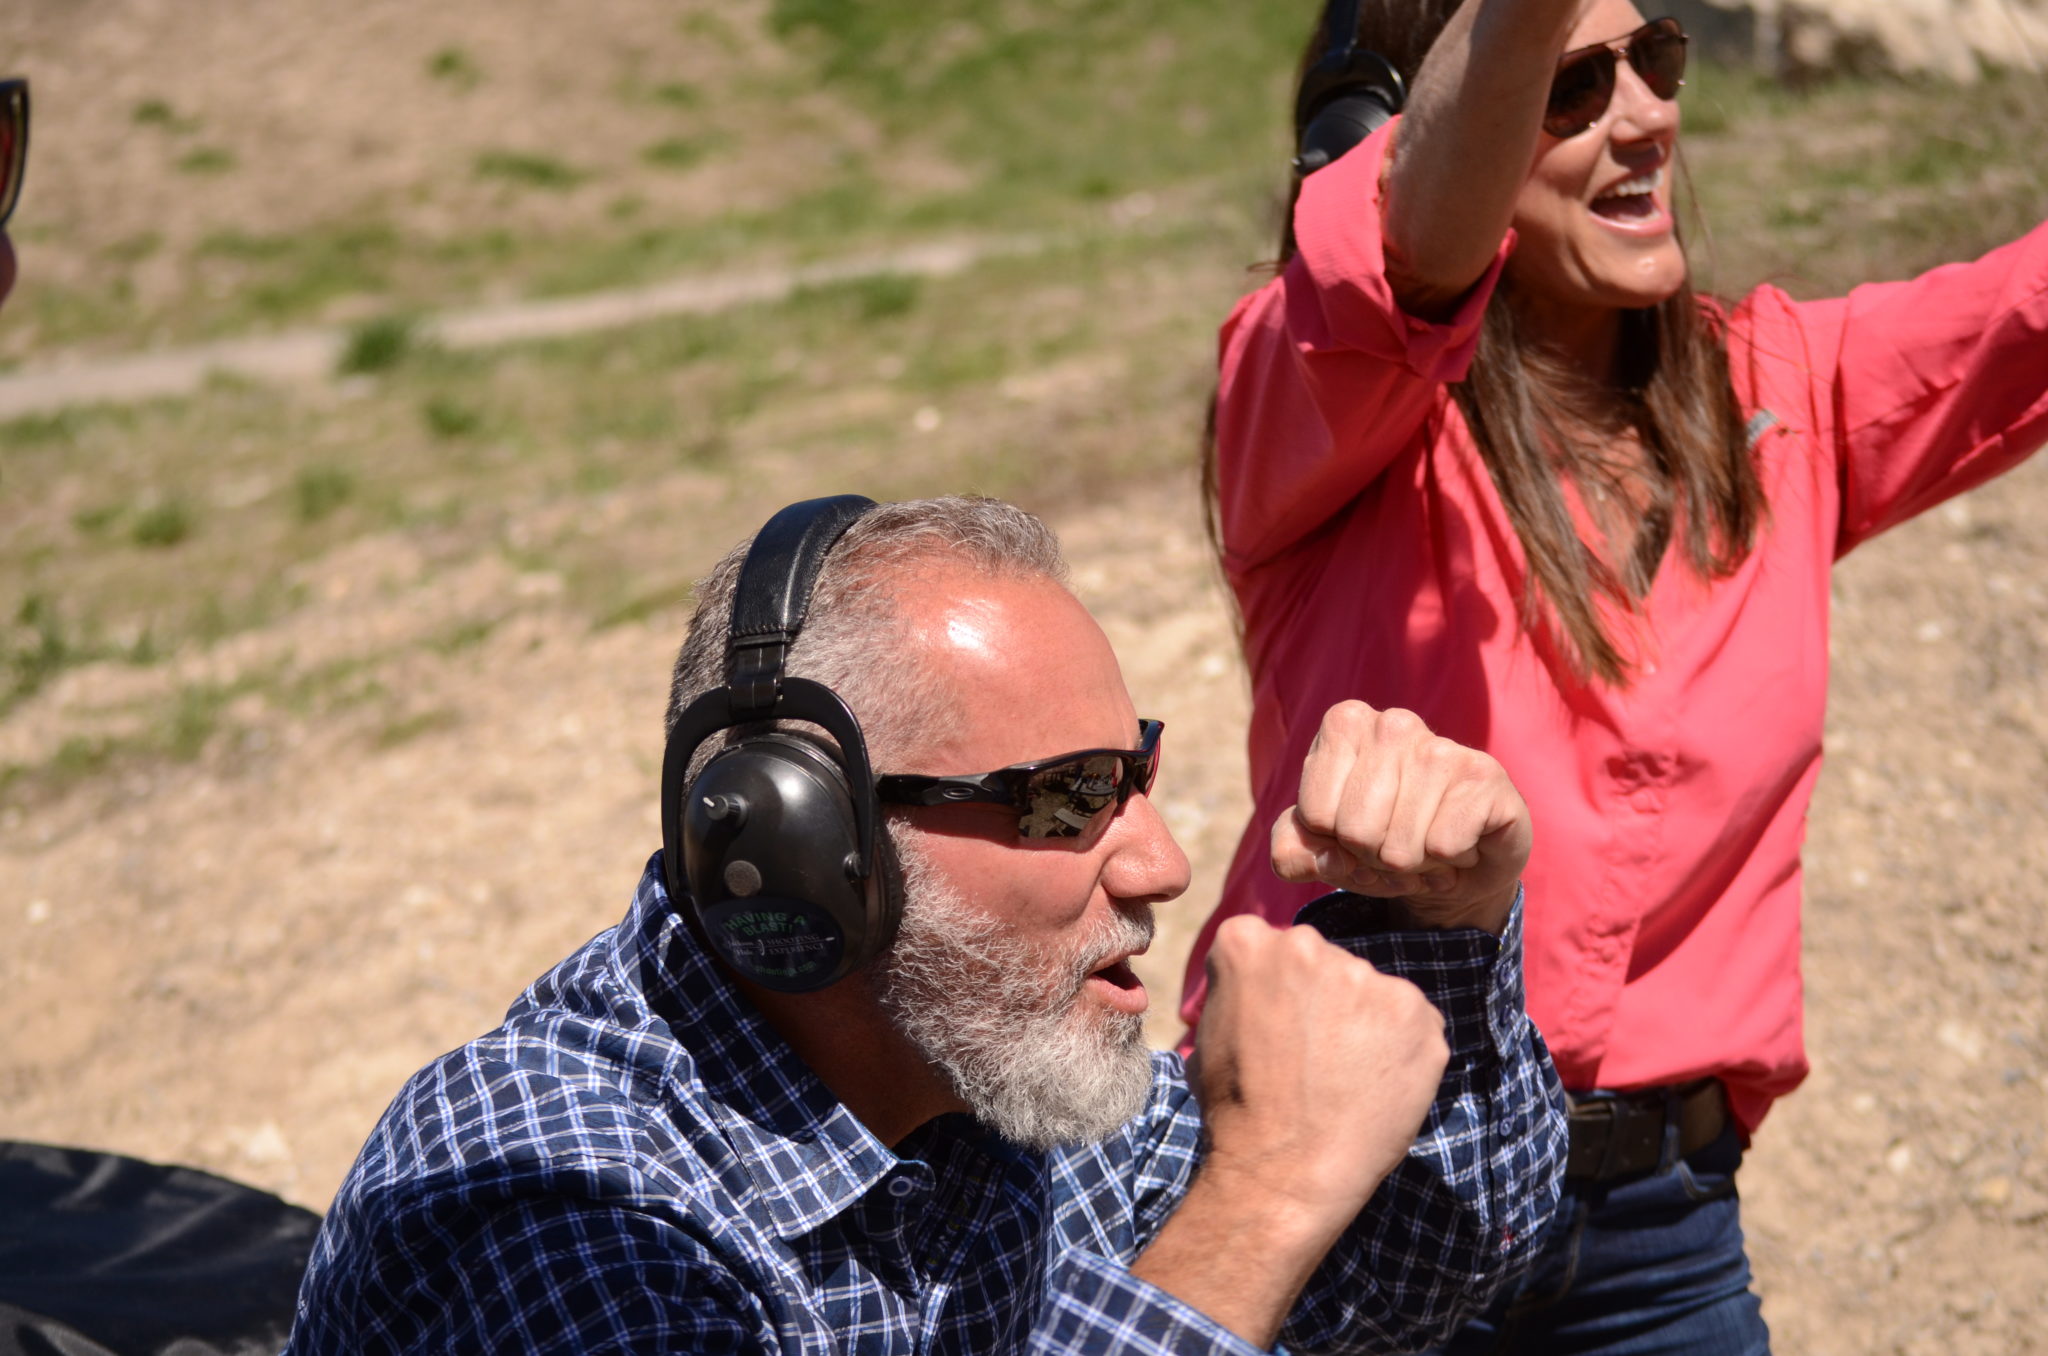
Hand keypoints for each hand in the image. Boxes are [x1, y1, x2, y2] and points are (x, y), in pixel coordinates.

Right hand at [1195, 915, 1449, 1224]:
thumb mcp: (1209, 1033)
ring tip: (1344, 1077)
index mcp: (1246, 941)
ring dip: (1363, 1021)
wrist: (1286, 1168)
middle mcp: (1306, 943)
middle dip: (1321, 997)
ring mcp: (1366, 975)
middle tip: (1313, 1054)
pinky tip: (1377, 1086)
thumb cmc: (1239, 1109)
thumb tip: (1257, 989)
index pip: (1267, 944)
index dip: (1275, 987)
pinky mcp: (1415, 1010)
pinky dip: (1402, 1049)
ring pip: (1370, 989)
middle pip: (1323, 960)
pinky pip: (1413, 1021)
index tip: (1276, 1023)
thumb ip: (1239, 990)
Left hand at [1270, 701, 1528, 933]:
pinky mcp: (1486, 777)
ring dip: (1412, 866)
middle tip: (1394, 848)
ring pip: (1400, 847)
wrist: (1458, 861)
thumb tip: (1315, 858)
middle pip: (1356, 832)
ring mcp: (1443, 747)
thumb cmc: (1381, 843)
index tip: (1355, 836)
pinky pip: (1443, 847)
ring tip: (1426, 847)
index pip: (1315, 816)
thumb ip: (1290, 852)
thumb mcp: (1323, 850)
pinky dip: (1448, 863)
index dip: (1333, 845)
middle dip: (1372, 859)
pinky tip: (1459, 845)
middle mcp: (1393, 723)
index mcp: (1344, 724)